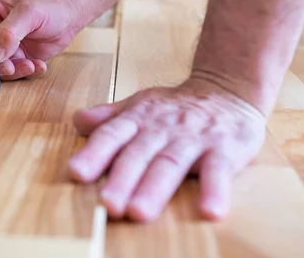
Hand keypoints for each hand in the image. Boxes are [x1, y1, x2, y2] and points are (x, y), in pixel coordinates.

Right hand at [0, 0, 84, 79]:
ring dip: (12, 72)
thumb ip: (9, 32)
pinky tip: (40, 65)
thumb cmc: (49, 6)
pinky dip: (25, 73)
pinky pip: (14, 72)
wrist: (70, 14)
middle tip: (11, 69)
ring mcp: (5, 47)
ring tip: (31, 65)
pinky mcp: (18, 58)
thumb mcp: (29, 13)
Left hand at [68, 78, 266, 221]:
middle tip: (108, 204)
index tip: (76, 173)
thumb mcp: (140, 105)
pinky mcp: (225, 149)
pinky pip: (219, 170)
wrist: (226, 89)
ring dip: (155, 189)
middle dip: (122, 179)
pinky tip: (210, 211)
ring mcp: (193, 138)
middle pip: (139, 154)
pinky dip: (215, 190)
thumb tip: (77, 121)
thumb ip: (109, 118)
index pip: (112, 134)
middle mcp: (162, 128)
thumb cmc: (175, 107)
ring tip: (139, 213)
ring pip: (171, 163)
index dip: (94, 153)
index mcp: (138, 118)